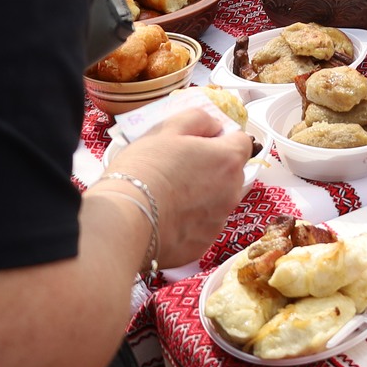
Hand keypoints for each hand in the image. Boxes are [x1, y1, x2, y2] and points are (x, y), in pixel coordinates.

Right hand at [103, 112, 252, 266]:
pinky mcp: (202, 246)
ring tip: (168, 195)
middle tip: (178, 168)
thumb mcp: (167, 129)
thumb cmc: (144, 170)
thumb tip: (214, 126)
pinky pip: (201, 228)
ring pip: (217, 202)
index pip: (242, 142)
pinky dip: (189, 222)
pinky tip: (164, 218)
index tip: (201, 142)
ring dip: (202, 196)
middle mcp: (232, 193)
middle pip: (231, 174)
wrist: (124, 220)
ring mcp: (218, 222)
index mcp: (228, 160)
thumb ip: (198, 119)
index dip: (222, 139)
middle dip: (212, 169)